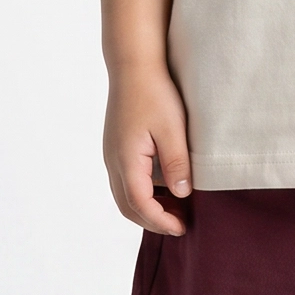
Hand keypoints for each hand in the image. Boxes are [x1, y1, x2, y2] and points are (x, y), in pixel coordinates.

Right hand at [104, 64, 192, 235]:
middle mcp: (113, 161)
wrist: (133, 66)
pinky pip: (124, 181)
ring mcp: (112, 155)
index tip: (182, 228)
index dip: (160, 221)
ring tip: (175, 210)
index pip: (140, 204)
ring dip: (146, 209)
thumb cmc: (154, 92)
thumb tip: (182, 195)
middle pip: (127, 206)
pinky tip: (164, 189)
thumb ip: (177, 164)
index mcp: (126, 159)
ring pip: (123, 195)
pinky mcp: (116, 148)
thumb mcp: (173, 129)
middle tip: (179, 225)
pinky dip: (141, 194)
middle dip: (152, 221)